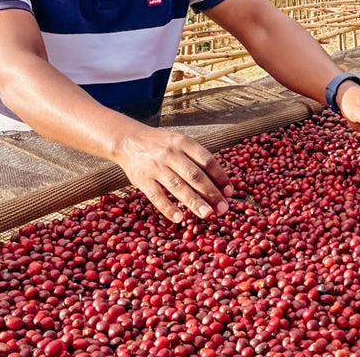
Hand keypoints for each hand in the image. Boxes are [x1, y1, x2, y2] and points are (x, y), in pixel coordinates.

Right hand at [113, 125, 233, 222]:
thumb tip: (219, 182)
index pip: (207, 160)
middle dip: (211, 192)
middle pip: (194, 175)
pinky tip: (179, 218)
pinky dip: (168, 208)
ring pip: (177, 186)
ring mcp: (156, 166)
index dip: (220, 176)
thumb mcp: (180, 144)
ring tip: (207, 215)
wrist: (129, 140)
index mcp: (184, 142)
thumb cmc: (162, 145)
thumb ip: (196, 159)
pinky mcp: (142, 179)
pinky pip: (156, 195)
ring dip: (194, 202)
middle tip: (223, 209)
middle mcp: (171, 153)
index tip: (230, 192)